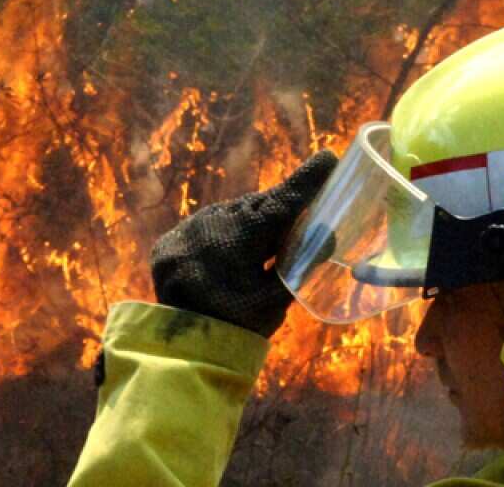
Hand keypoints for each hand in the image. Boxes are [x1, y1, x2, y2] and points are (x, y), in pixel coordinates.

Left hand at [151, 151, 337, 336]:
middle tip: (307, 210)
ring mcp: (190, 226)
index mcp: (243, 235)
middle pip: (261, 205)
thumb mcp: (275, 299)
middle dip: (285, 206)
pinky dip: (227, 233)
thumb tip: (329, 234)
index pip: (285, 200)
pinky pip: (210, 224)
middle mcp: (215, 222)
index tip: (329, 158)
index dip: (309, 180)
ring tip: (265, 245)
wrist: (179, 344)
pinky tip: (232, 253)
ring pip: (236, 213)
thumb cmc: (237, 324)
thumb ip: (302, 264)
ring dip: (254, 222)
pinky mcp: (174, 236)